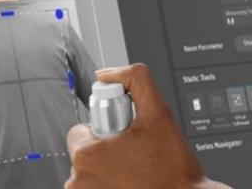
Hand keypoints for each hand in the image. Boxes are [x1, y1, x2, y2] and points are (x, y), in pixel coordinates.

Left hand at [65, 64, 228, 188]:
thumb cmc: (173, 168)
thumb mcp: (159, 112)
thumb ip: (134, 79)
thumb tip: (107, 74)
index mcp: (86, 155)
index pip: (80, 131)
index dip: (105, 129)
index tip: (124, 138)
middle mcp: (78, 182)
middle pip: (85, 153)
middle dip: (106, 150)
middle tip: (133, 154)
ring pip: (89, 174)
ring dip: (107, 170)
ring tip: (134, 171)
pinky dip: (109, 185)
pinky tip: (130, 184)